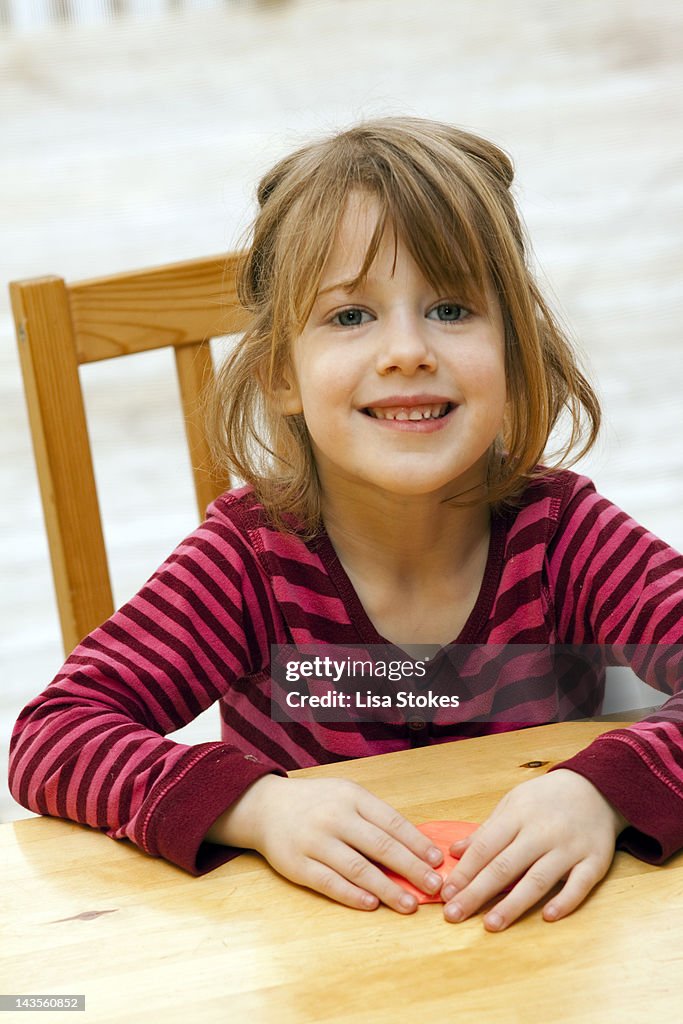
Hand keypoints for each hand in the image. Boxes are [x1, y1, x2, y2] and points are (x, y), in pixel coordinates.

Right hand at [208, 775, 444, 912]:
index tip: (436, 861)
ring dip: (387, 889)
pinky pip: (329, 882)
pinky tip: (371, 904)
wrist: (266, 807)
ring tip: (409, 904)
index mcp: (351, 797)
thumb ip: (374, 817)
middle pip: (380, 846)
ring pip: (357, 868)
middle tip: (434, 886)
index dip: (416, 843)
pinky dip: (352, 895)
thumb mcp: (346, 795)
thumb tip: (414, 847)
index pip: (391, 822)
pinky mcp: (298, 864)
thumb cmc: (317, 803)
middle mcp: (335, 817)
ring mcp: (315, 841)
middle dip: (411, 868)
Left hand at [440, 769, 627, 930]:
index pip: (486, 847)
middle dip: (477, 892)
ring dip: (513, 904)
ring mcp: (570, 847)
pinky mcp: (595, 860)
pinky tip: (547, 916)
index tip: (446, 893)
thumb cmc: (546, 798)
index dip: (464, 872)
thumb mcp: (512, 803)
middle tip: (454, 914)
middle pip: (505, 866)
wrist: (596, 787)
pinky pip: (580, 884)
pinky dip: (565, 901)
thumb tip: (455, 852)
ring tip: (490, 924)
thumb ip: (486, 830)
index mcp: (518, 815)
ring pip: (538, 880)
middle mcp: (542, 832)